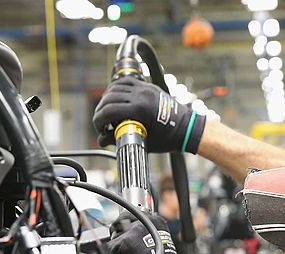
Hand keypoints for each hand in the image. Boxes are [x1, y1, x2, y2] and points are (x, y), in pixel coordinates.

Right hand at [92, 77, 206, 153]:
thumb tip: (102, 139)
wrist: (186, 128)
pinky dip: (116, 88)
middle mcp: (141, 95)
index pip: (109, 110)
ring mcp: (145, 88)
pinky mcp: (147, 86)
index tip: (99, 128)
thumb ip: (120, 138)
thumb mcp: (142, 141)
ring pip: (115, 87)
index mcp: (140, 109)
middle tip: (101, 122)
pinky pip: (126, 81)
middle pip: (109, 98)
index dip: (98, 120)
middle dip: (101, 110)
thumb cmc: (168, 138)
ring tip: (107, 111)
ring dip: (107, 98)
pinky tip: (114, 97)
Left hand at [109, 212, 190, 253]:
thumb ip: (146, 235)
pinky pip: (110, 248)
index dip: (127, 224)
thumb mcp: (160, 245)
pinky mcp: (124, 241)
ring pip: (115, 235)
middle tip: (120, 244)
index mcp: (157, 222)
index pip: (135, 214)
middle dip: (118, 230)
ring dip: (117, 246)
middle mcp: (146, 222)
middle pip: (122, 219)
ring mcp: (134, 230)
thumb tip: (132, 234)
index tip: (124, 229)